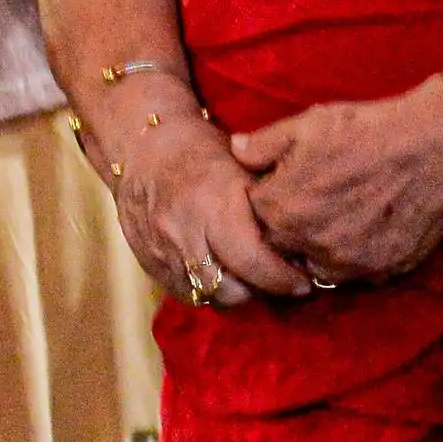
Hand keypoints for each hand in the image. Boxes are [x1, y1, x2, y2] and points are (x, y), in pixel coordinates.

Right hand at [101, 105, 308, 308]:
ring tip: (250, 278)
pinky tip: (219, 272)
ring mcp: (162, 251)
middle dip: (260, 290)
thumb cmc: (200, 150)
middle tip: (278, 281)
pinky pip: (185, 294)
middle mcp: (184, 232)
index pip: (253, 261)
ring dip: (234, 293)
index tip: (302, 282)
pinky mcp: (148, 263)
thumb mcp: (241, 164)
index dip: (282, 279)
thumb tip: (301, 240)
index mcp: (213, 204)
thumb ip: (268, 205)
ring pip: (209, 296)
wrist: (141, 145)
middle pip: (231, 290)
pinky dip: (206, 290)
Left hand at [230, 90, 442, 286]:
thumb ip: (264, 143)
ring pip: (315, 266)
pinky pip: (353, 273)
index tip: (278, 186)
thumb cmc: (366, 130)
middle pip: (280, 247)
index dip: (264, 200)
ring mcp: (344, 263)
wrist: (431, 150)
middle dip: (286, 229)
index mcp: (281, 208)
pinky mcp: (377, 272)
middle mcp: (307, 244)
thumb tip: (236, 150)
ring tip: (335, 218)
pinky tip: (362, 230)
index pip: (251, 218)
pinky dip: (352, 258)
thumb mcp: (307, 124)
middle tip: (308, 202)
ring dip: (317, 249)